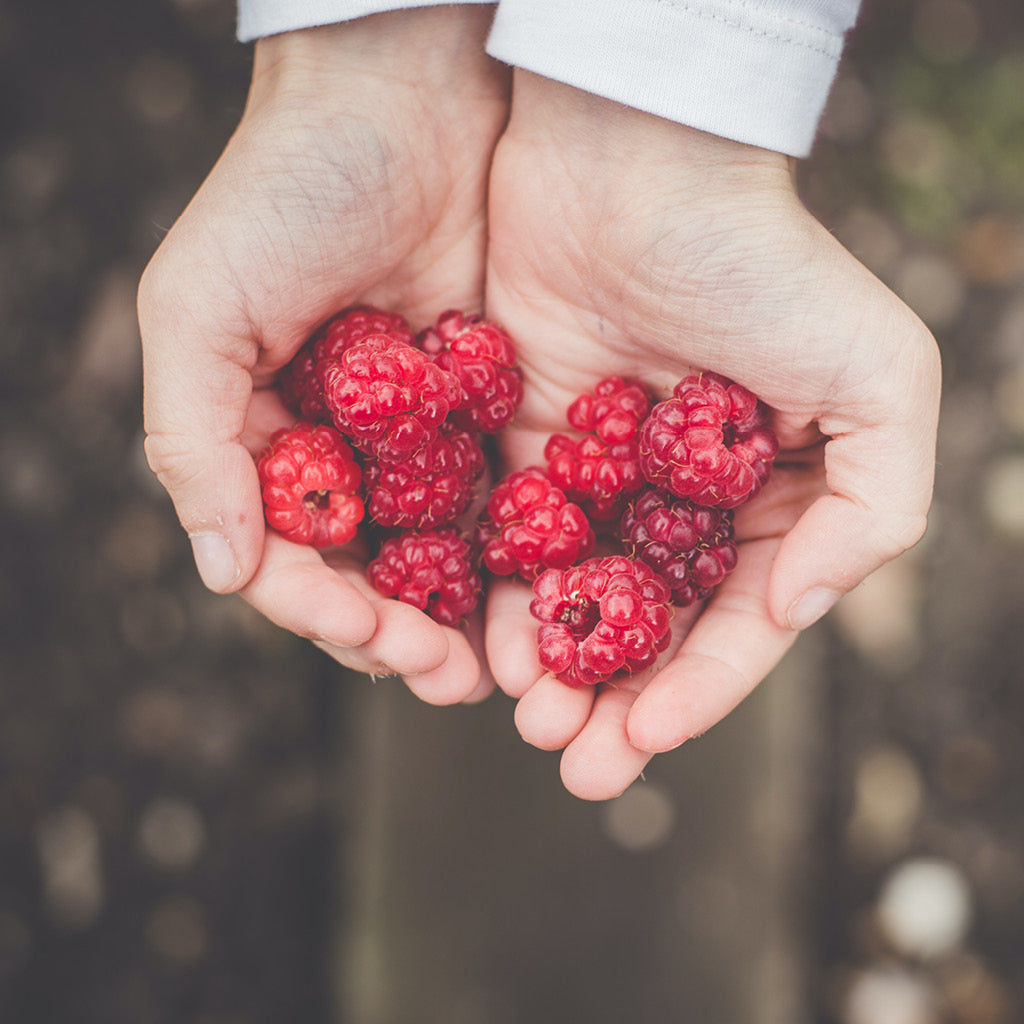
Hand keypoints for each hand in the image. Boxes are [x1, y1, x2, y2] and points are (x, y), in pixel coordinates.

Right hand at [138, 9, 509, 703]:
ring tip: (507, 669)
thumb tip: (221, 570)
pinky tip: (553, 589)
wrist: (405, 98)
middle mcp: (344, 451)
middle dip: (405, 635)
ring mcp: (420, 437)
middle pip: (370, 573)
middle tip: (454, 681)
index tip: (376, 641)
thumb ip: (192, 439)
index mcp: (266, 440)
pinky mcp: (491, 408)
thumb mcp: (198, 306)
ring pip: (441, 552)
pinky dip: (523, 550)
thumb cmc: (284, 191)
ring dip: (468, 615)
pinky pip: (506, 494)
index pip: (288, 557)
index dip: (325, 610)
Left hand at [483, 73, 940, 797]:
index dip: (698, 691)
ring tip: (529, 720)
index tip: (649, 741)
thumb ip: (875, 508)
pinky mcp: (522, 449)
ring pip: (573, 602)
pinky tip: (486, 648)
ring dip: (551, 671)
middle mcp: (681, 500)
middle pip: (648, 629)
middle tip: (577, 766)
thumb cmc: (761, 264)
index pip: (735, 621)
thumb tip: (798, 609)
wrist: (631, 169)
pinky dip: (498, 601)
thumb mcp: (878, 378)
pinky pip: (508, 543)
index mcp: (767, 497)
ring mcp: (600, 478)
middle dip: (615, 704)